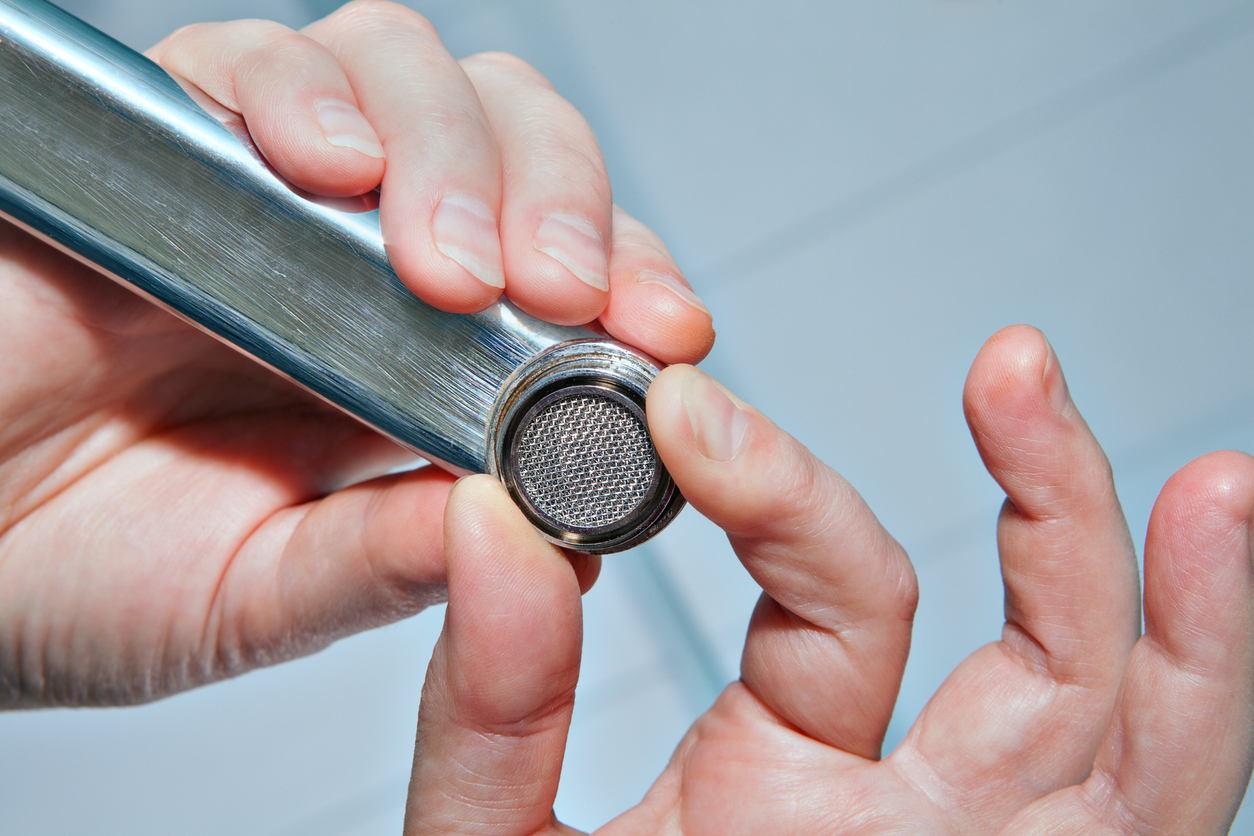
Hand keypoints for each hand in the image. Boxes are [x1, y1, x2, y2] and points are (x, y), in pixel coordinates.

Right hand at [0, 2, 711, 706]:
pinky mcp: (153, 146)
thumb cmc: (60, 573)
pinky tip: (330, 165)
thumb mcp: (252, 594)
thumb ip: (381, 560)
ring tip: (447, 264)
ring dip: (453, 151)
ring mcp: (255, 193)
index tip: (668, 332)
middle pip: (511, 148)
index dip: (627, 284)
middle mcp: (346, 260)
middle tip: (561, 292)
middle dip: (563, 205)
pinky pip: (242, 65)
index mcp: (400, 362)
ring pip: (405, 76)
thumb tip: (533, 533)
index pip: (557, 275)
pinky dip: (302, 94)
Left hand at [407, 325, 1253, 834]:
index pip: (820, 586)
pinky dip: (1204, 677)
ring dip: (1155, 579)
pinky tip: (1214, 549)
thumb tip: (495, 523)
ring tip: (1191, 468)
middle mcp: (899, 810)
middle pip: (1015, 637)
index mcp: (774, 771)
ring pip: (1116, 719)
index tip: (681, 412)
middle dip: (1039, 494)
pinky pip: (1157, 805)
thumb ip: (495, 700)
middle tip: (1011, 362)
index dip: (766, 485)